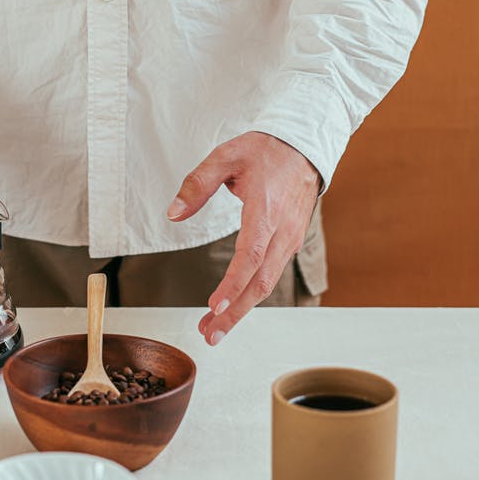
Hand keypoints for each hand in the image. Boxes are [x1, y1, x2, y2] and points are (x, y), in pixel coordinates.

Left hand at [167, 132, 320, 345]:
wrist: (305, 145)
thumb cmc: (265, 151)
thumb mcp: (225, 156)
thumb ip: (197, 184)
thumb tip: (173, 213)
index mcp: (266, 210)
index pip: (251, 255)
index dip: (233, 284)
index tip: (215, 306)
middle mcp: (283, 230)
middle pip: (261, 282)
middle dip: (234, 312)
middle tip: (209, 334)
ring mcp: (290, 239)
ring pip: (267, 283)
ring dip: (241, 310)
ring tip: (214, 329)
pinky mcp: (290, 242)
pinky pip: (271, 274)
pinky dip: (252, 295)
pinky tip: (233, 306)